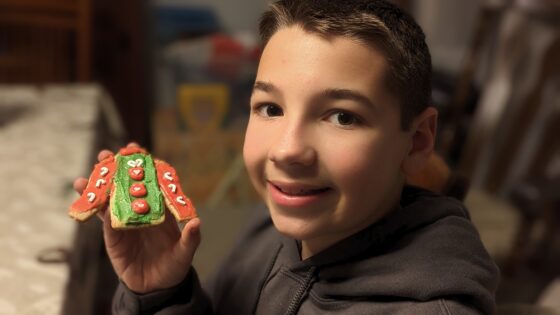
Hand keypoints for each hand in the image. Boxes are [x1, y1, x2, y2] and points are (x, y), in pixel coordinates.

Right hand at [73, 142, 200, 293]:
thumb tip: (196, 222)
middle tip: (104, 154)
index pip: (149, 180)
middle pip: (125, 186)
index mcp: (159, 207)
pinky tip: (91, 203)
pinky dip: (98, 213)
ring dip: (96, 189)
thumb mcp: (185, 252)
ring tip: (81, 179)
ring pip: (109, 201)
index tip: (133, 147)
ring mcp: (125, 223)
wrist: (158, 286)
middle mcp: (140, 211)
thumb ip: (190, 238)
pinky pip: (105, 223)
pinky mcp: (114, 238)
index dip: (141, 164)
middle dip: (113, 169)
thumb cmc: (175, 265)